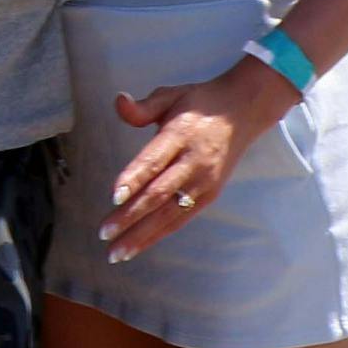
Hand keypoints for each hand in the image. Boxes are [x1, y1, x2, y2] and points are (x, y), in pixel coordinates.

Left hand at [98, 58, 300, 260]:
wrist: (243, 111)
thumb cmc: (199, 102)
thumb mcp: (171, 94)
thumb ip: (143, 107)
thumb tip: (119, 102)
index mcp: (181, 134)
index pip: (154, 160)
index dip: (134, 178)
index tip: (114, 195)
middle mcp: (193, 162)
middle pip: (158, 193)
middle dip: (130, 216)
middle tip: (104, 233)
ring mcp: (203, 182)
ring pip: (168, 213)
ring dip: (141, 235)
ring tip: (117, 252)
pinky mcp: (210, 195)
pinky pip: (180, 218)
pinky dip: (159, 233)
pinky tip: (139, 245)